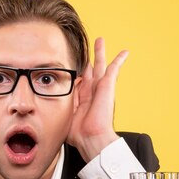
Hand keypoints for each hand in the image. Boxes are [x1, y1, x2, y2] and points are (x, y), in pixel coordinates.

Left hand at [67, 38, 127, 161]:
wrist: (91, 137)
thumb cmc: (78, 133)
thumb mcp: (64, 113)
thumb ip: (61, 103)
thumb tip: (54, 93)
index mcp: (82, 99)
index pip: (79, 82)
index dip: (76, 74)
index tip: (72, 67)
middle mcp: (92, 92)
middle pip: (91, 71)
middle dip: (90, 60)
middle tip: (89, 49)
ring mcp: (100, 88)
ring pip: (101, 65)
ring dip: (100, 53)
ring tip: (100, 41)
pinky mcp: (108, 85)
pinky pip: (114, 69)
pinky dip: (120, 60)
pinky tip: (125, 52)